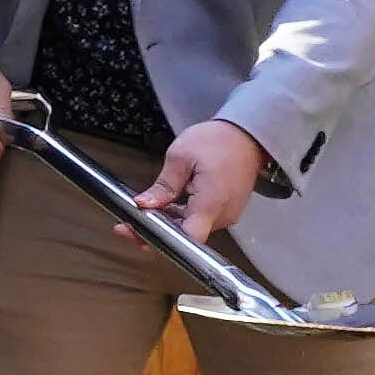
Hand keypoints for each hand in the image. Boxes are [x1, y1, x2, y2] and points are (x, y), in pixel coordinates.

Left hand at [133, 119, 268, 241]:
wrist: (247, 134)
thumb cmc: (219, 140)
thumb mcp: (181, 157)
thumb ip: (163, 186)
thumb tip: (144, 204)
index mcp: (211, 202)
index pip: (187, 237)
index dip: (159, 240)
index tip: (137, 233)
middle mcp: (222, 214)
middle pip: (185, 236)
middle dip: (155, 232)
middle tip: (128, 225)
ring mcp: (225, 214)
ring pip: (190, 229)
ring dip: (166, 224)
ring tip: (145, 212)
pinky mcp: (225, 211)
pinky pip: (199, 221)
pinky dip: (180, 218)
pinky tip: (165, 208)